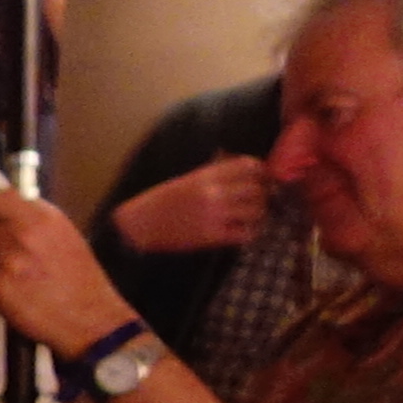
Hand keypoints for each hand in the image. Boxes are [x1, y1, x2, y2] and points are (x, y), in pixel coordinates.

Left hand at [0, 187, 133, 353]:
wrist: (90, 318)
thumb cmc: (80, 279)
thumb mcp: (64, 235)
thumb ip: (33, 220)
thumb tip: (6, 214)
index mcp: (40, 218)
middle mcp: (20, 235)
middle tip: (13, 260)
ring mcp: (4, 262)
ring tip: (19, 281)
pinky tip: (17, 298)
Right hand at [107, 157, 267, 257]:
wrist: (138, 225)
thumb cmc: (162, 201)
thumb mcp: (187, 179)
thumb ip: (215, 173)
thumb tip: (245, 168)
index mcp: (206, 175)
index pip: (249, 166)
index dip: (262, 172)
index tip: (262, 179)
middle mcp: (213, 192)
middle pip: (258, 189)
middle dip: (263, 195)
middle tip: (259, 201)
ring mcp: (214, 215)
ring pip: (257, 211)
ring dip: (259, 215)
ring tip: (251, 217)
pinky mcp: (212, 236)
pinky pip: (246, 233)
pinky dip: (250, 232)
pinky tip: (243, 231)